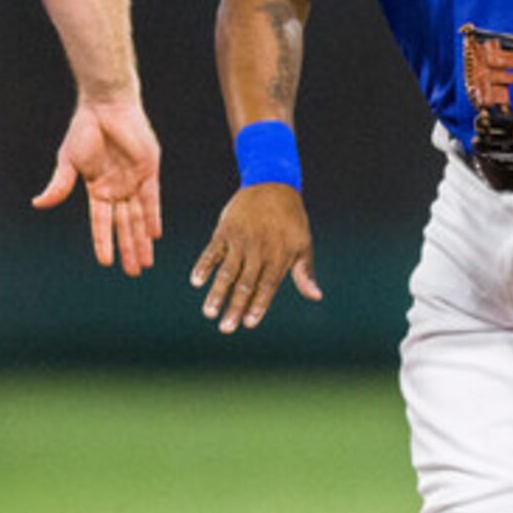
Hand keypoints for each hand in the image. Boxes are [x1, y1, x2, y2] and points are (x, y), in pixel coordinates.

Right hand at [32, 96, 162, 275]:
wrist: (106, 106)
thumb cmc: (85, 130)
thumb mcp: (68, 161)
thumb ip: (59, 185)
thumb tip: (38, 204)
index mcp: (96, 189)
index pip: (100, 223)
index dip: (103, 242)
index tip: (105, 263)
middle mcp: (116, 189)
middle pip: (123, 226)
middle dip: (128, 249)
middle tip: (134, 272)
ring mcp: (133, 182)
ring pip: (138, 218)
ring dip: (141, 240)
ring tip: (145, 262)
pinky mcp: (148, 172)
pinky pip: (152, 200)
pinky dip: (153, 217)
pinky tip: (154, 235)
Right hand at [190, 183, 320, 333]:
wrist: (272, 183)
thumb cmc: (291, 219)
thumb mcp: (303, 244)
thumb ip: (305, 272)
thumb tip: (316, 297)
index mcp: (278, 256)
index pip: (268, 286)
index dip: (258, 306)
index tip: (249, 324)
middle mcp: (258, 250)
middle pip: (245, 284)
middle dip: (235, 307)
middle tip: (226, 328)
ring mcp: (240, 240)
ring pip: (227, 271)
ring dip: (217, 293)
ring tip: (209, 313)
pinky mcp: (224, 230)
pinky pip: (212, 251)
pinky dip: (203, 265)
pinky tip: (196, 281)